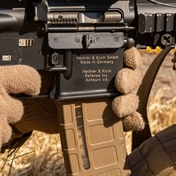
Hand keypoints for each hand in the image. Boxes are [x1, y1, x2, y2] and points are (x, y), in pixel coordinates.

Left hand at [15, 47, 145, 133]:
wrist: (45, 113)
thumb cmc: (49, 88)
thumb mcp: (50, 72)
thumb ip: (52, 67)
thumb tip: (43, 64)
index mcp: (100, 63)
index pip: (124, 55)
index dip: (131, 55)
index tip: (127, 56)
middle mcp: (111, 80)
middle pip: (131, 76)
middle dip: (130, 79)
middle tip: (120, 83)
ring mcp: (114, 100)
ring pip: (131, 98)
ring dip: (129, 102)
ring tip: (117, 107)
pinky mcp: (113, 119)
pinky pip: (128, 120)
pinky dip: (131, 121)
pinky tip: (128, 121)